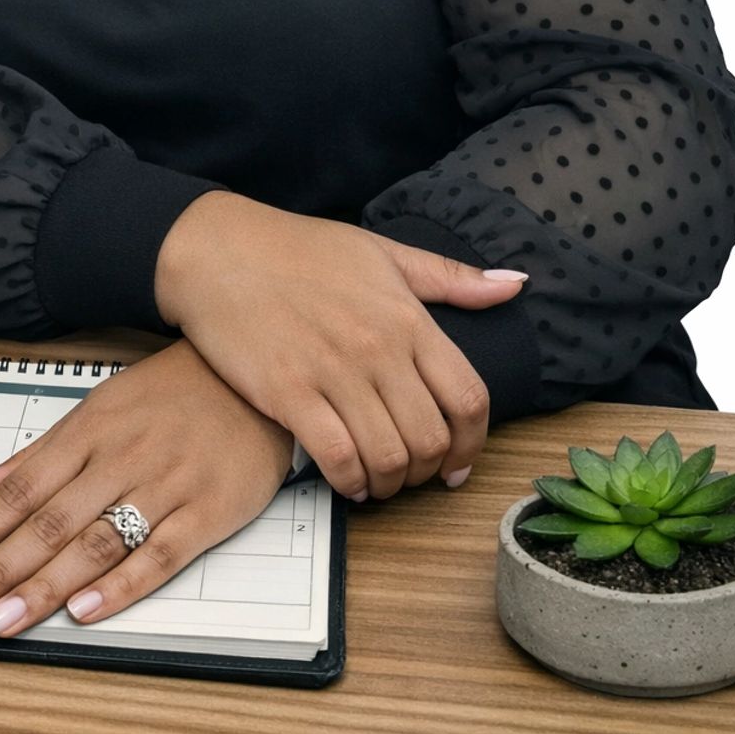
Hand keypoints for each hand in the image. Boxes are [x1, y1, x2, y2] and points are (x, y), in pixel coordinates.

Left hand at [0, 336, 293, 637]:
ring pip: (96, 542)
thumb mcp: (98, 407)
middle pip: (50, 521)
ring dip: (44, 586)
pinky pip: (160, 554)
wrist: (252, 374)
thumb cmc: (169, 393)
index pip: (21, 489)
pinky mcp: (207, 511)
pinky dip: (121, 585)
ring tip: (2, 619)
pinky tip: (84, 610)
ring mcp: (166, 484)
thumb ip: (36, 454)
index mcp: (90, 428)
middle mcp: (122, 457)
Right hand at [155, 192, 529, 501]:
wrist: (219, 251)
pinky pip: (338, 459)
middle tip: (412, 474)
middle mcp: (378, 347)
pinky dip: (350, 483)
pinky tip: (347, 481)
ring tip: (380, 482)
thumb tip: (515, 284)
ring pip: (389, 457)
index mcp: (407, 316)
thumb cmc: (298, 249)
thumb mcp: (382, 252)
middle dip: (428, 471)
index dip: (472, 443)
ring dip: (391, 484)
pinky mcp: (289, 393)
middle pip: (431, 438)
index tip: (459, 461)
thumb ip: (451, 277)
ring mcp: (333, 372)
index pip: (469, 397)